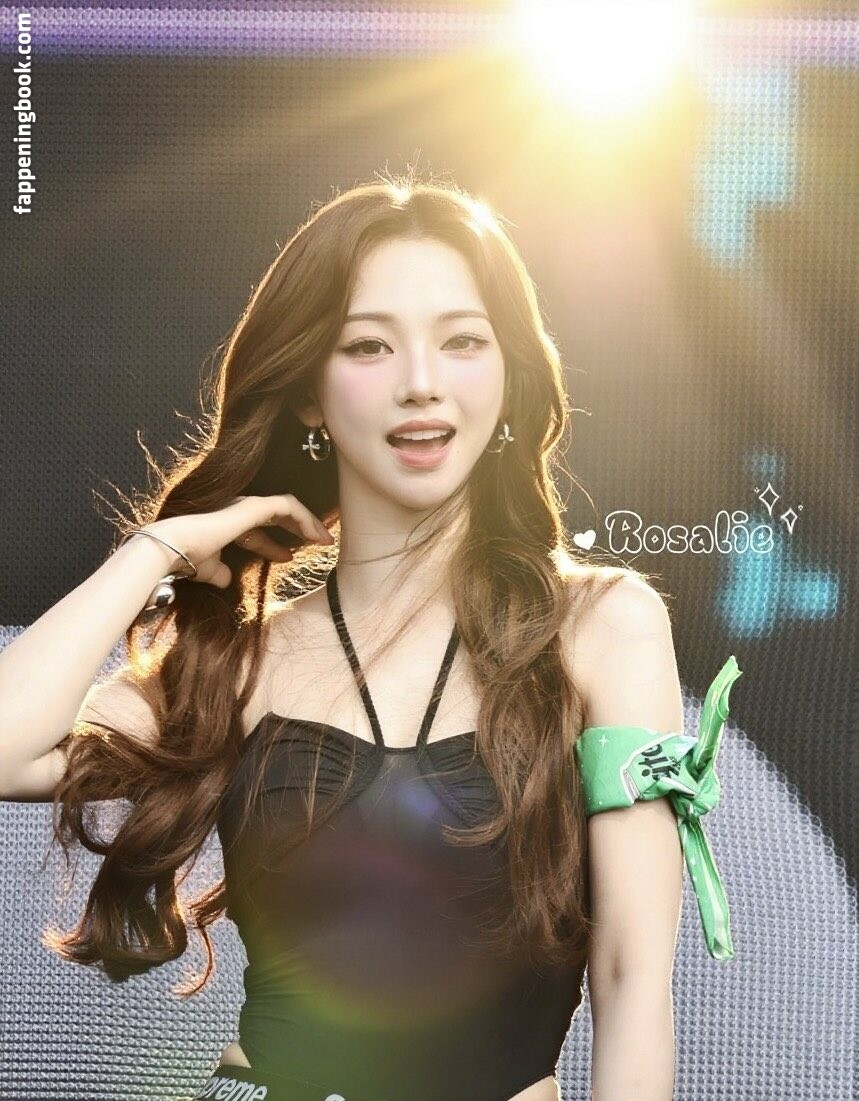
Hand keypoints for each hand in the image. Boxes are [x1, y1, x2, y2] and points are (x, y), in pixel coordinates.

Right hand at [139, 494, 334, 588]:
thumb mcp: (208, 570)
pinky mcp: (253, 506)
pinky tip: (315, 535)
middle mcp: (237, 511)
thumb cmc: (186, 559)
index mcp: (227, 524)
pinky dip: (304, 518)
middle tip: (320, 543)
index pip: (258, 532)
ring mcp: (246, 506)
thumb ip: (219, 573)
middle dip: (300, 528)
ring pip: (287, 507)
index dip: (275, 545)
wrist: (173, 548)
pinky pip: (288, 506)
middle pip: (277, 515)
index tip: (290, 557)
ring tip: (325, 539)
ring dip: (308, 522)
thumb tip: (226, 580)